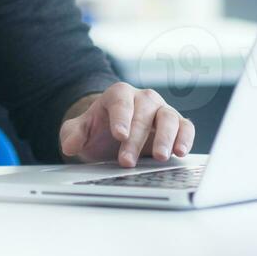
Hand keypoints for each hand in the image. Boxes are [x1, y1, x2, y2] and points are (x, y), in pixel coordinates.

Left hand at [59, 82, 194, 166]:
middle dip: (136, 139)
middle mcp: (143, 98)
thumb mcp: (80, 131)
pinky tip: (180, 152)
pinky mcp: (177, 124)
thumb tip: (70, 145)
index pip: (121, 102)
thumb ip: (73, 134)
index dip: (121, 118)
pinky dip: (185, 138)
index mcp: (118, 94)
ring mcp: (161, 110)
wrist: (112, 136)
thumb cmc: (98, 130)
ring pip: (169, 118)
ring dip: (165, 138)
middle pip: (143, 114)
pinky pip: (186, 127)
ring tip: (160, 157)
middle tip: (127, 161)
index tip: (119, 134)